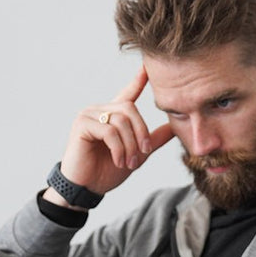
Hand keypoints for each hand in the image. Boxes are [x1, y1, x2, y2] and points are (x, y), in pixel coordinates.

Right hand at [52, 66, 174, 200]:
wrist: (87, 188)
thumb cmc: (107, 171)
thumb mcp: (136, 155)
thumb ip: (153, 140)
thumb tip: (174, 129)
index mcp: (113, 116)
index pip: (128, 93)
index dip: (138, 80)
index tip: (148, 67)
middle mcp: (100, 110)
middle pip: (130, 109)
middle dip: (141, 133)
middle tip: (143, 153)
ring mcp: (89, 115)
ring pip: (121, 121)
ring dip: (130, 145)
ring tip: (129, 163)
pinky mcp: (81, 124)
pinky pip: (109, 130)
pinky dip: (118, 148)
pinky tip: (119, 161)